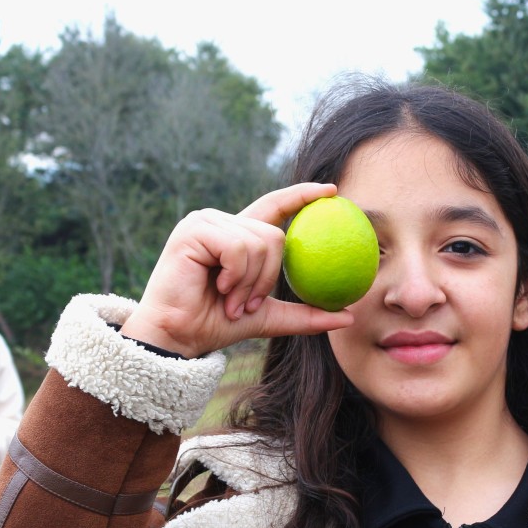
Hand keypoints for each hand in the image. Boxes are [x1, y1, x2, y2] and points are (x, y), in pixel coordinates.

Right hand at [120, 183, 354, 356]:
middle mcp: (221, 222)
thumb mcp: (269, 318)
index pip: (275, 206)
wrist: (179, 336)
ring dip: (250, 282)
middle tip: (245, 304)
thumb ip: (305, 314)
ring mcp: (205, 222)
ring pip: (260, 242)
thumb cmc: (216, 324)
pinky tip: (218, 288)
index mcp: (238, 236)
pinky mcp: (193, 229)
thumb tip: (348, 315)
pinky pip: (239, 247)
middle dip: (267, 278)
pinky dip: (236, 275)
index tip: (333, 190)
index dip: (302, 195)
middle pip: (275, 235)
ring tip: (228, 299)